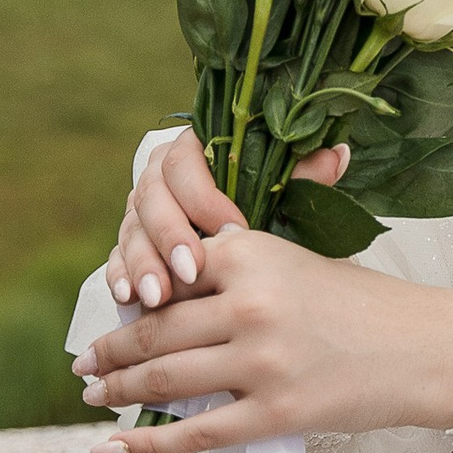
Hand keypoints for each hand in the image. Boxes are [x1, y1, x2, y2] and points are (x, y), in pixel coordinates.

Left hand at [81, 224, 452, 452]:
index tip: (108, 314)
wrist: (422, 348)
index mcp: (251, 257)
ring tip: (95, 398)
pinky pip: (196, 431)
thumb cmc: (359, 304)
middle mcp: (251, 305)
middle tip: (85, 366)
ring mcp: (262, 362)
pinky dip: (146, 442)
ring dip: (119, 391)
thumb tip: (166, 299)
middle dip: (110, 353)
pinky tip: (115, 447)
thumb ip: (234, 274)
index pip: (169, 277)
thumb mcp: (293, 264)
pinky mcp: (277, 413)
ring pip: (166, 380)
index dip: (130, 300)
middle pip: (156, 332)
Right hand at [105, 126, 349, 313]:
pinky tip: (130, 300)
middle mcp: (161, 179)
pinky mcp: (130, 248)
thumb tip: (336, 155)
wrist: (260, 261)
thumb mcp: (290, 202)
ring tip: (158, 297)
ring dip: (143, 264)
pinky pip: (117, 259)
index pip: (186, 162)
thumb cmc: (276, 221)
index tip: (233, 232)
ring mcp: (141, 214)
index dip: (204, 197)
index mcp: (197, 152)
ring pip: (131, 231)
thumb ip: (304, 180)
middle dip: (169, 237)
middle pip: (151, 197)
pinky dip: (121, 278)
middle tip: (188, 272)